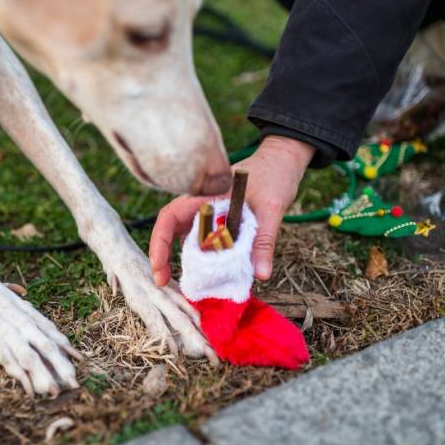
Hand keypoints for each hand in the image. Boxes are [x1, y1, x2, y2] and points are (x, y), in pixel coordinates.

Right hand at [149, 135, 314, 285]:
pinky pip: (205, 242)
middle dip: (164, 256)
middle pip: (172, 230)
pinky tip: (210, 275)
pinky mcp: (219, 222)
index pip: (170, 216)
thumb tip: (261, 274)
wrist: (284, 160)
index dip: (159, 242)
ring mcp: (209, 213)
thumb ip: (264, 242)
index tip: (160, 267)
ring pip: (188, 238)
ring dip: (185, 260)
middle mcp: (201, 204)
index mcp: (205, 195)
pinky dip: (204, 259)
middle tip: (164, 282)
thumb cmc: (274, 174)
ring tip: (188, 283)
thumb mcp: (271, 209)